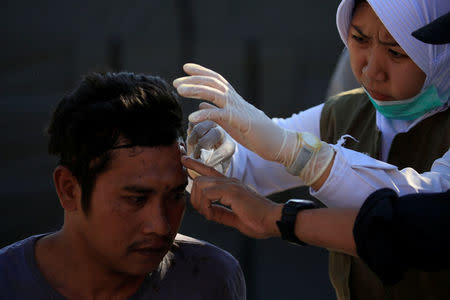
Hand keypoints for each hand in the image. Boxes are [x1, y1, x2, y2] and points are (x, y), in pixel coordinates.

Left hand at [174, 63, 297, 167]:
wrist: (277, 143)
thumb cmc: (256, 134)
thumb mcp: (231, 121)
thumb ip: (216, 112)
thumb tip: (201, 104)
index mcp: (233, 99)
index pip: (216, 80)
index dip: (201, 72)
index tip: (185, 68)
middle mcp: (235, 100)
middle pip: (213, 83)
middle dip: (193, 80)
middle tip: (176, 82)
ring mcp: (238, 109)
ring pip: (215, 93)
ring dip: (196, 90)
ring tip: (180, 90)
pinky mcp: (240, 121)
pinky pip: (220, 115)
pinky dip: (205, 115)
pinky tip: (191, 118)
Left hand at [181, 155, 281, 238]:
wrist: (274, 221)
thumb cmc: (258, 221)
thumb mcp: (234, 218)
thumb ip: (220, 213)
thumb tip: (208, 211)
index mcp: (231, 186)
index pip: (209, 171)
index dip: (195, 165)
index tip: (184, 159)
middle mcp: (230, 181)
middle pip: (200, 178)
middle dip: (195, 197)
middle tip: (203, 212)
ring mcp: (231, 184)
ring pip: (201, 184)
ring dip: (200, 203)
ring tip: (209, 215)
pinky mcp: (232, 191)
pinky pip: (208, 194)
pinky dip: (205, 206)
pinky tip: (212, 215)